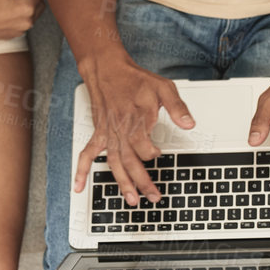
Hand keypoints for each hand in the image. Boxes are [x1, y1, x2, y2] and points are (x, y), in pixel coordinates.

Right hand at [73, 51, 193, 204]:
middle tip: (153, 197)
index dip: (152, 154)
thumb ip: (177, 107)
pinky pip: (88, 154)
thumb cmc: (134, 78)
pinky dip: (82, 171)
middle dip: (142, 182)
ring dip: (121, 183)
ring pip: (113, 164)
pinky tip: (80, 185)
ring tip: (130, 200)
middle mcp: (120, 130)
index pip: (144, 148)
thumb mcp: (163, 87)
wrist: (107, 69)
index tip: (159, 154)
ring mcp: (108, 134)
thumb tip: (189, 123)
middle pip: (130, 162)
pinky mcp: (99, 133)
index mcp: (136, 120)